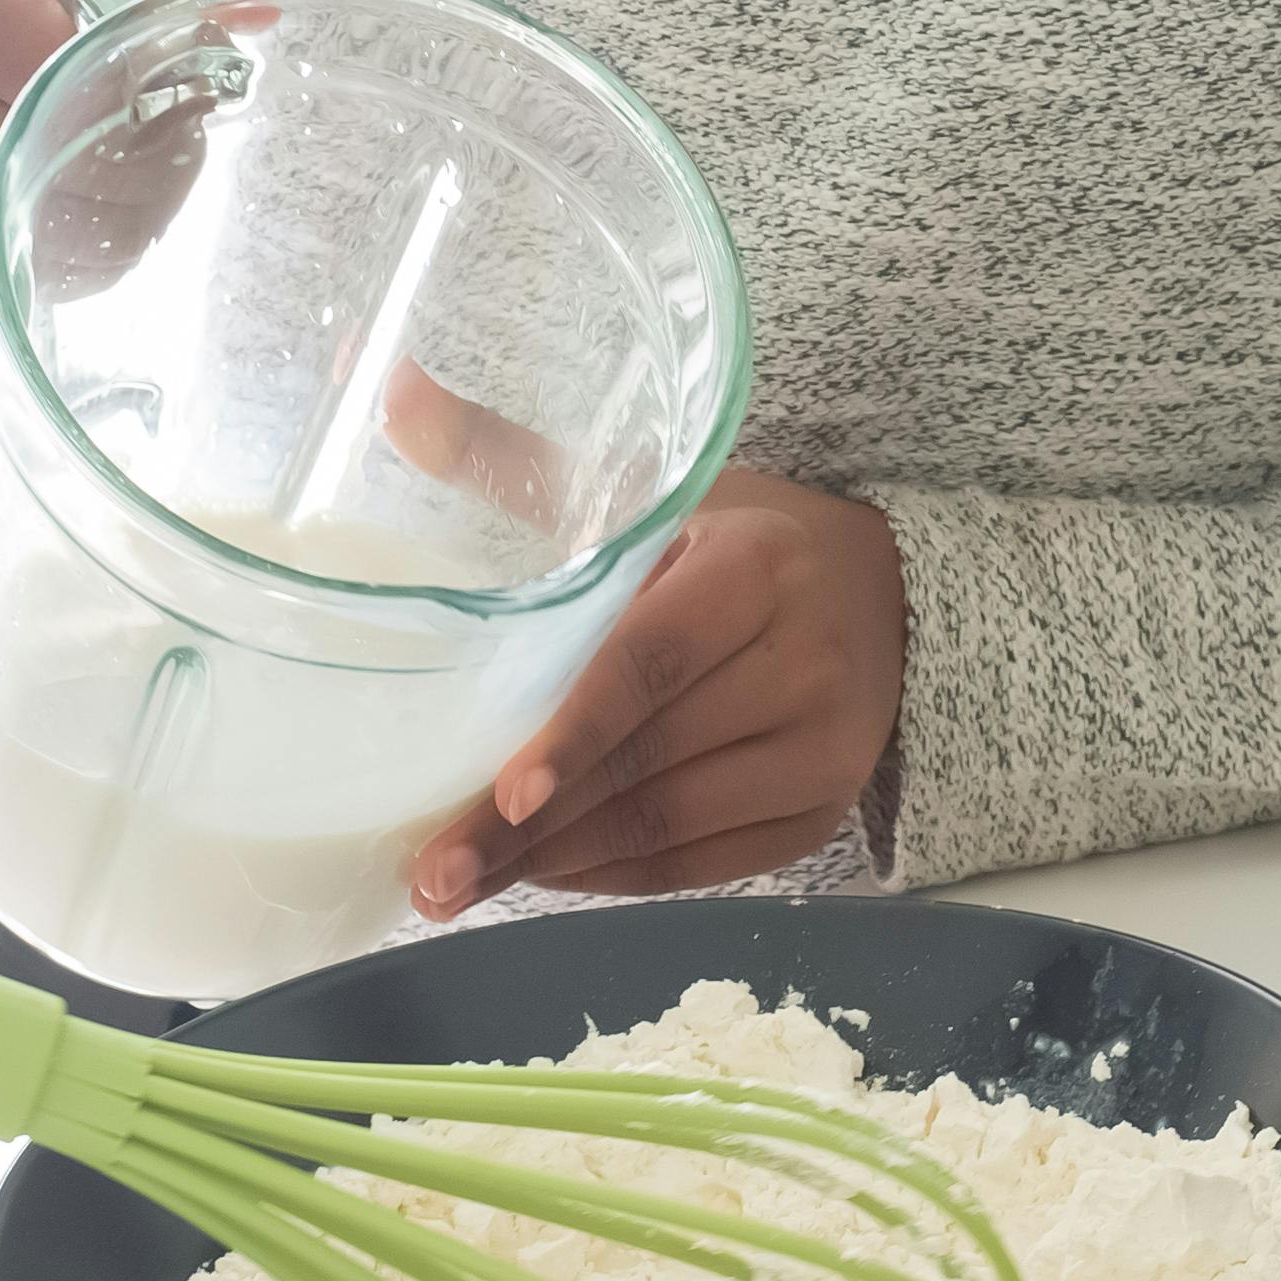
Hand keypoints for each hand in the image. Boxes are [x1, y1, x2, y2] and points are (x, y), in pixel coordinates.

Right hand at [0, 0, 248, 287]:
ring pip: (36, 235)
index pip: (85, 94)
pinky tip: (66, 194)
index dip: (157, 101)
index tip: (189, 82)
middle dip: (140, 164)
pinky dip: (49, 253)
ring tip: (118, 153)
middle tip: (170, 127)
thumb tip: (253, 14)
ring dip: (103, 217)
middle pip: (62, 173)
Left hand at [408, 472, 903, 909]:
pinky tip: (545, 874)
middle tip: (434, 872)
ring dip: (560, 862)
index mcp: (756, 570)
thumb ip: (517, 456)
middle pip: (648, 758)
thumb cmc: (736, 537)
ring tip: (465, 883)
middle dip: (529, 825)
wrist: (884, 594)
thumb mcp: (652, 486)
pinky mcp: (820, 812)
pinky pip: (702, 865)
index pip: (652, 661)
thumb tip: (397, 397)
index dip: (576, 729)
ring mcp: (823, 750)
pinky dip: (616, 875)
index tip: (504, 789)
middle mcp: (805, 664)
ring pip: (670, 824)